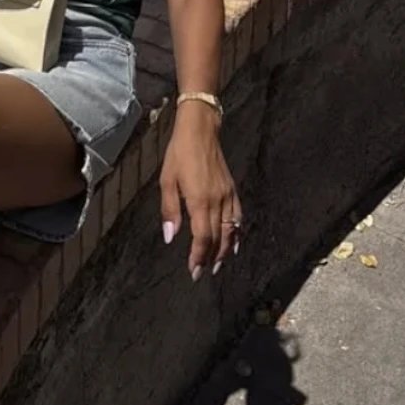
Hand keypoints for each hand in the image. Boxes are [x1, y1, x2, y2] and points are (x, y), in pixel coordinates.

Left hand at [159, 107, 241, 280]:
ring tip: (218, 265)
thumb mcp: (166, 180)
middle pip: (217, 238)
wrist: (200, 130)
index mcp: (200, 200)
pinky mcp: (232, 190)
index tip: (194, 271)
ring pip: (231, 230)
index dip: (199, 257)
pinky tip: (234, 242)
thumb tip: (170, 237)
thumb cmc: (178, 154)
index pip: (202, 237)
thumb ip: (170, 210)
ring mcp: (228, 196)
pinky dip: (237, 233)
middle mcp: (218, 201)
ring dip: (225, 250)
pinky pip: (238, 217)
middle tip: (203, 273)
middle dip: (210, 258)